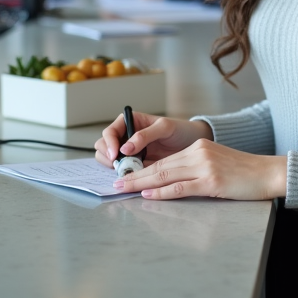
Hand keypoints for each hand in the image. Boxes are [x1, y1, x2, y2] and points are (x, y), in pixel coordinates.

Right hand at [94, 111, 212, 166]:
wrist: (193, 144)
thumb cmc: (181, 130)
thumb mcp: (165, 127)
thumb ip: (145, 134)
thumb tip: (125, 147)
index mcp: (131, 122)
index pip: (110, 131)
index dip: (109, 142)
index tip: (116, 154)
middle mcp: (127, 136)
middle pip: (104, 145)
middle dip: (107, 155)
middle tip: (118, 165)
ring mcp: (129, 151)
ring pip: (109, 159)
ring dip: (113, 166)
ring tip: (126, 170)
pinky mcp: (135, 165)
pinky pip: (122, 169)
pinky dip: (122, 173)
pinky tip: (131, 176)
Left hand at [116, 138, 287, 201]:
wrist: (268, 172)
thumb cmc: (245, 172)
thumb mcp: (217, 162)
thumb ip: (195, 168)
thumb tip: (170, 182)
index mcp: (199, 147)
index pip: (165, 159)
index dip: (143, 168)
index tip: (127, 175)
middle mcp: (199, 153)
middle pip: (160, 166)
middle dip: (135, 175)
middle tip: (117, 183)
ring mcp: (205, 166)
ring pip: (165, 175)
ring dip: (141, 183)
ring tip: (124, 189)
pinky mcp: (211, 181)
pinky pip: (179, 188)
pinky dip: (161, 193)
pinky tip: (148, 195)